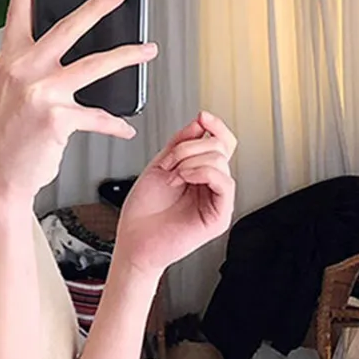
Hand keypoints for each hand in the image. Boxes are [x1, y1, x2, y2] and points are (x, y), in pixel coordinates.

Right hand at [0, 0, 157, 203]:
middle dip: (99, 5)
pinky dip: (114, 124)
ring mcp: (41, 92)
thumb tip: (59, 53)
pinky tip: (124, 126)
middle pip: (69, 26)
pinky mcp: (58, 117)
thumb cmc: (7, 139)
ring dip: (127, 55)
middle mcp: (24, 70)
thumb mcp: (9, 94)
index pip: (19, 12)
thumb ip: (29, 68)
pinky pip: (98, 116)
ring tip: (147, 51)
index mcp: (10, 60)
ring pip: (96, 64)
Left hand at [114, 111, 236, 276]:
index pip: (220, 144)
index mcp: (199, 174)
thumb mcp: (159, 166)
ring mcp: (216, 201)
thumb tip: (201, 123)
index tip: (202, 117)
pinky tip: (183, 178)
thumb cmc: (142, 213)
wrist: (133, 241)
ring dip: (191, 161)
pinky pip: (225, 183)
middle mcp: (210, 186)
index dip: (215, 126)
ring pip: (221, 162)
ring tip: (172, 176)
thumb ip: (180, 144)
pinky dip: (203, 173)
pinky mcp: (219, 216)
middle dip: (190, 147)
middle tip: (169, 163)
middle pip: (220, 148)